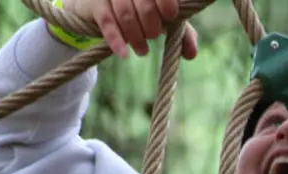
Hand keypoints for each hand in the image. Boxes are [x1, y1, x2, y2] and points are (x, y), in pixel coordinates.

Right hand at [61, 0, 198, 59]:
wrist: (100, 4)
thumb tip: (192, 54)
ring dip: (137, 38)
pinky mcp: (95, 4)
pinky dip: (117, 41)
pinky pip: (107, 23)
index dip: (166, 3)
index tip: (170, 17)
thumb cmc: (139, 10)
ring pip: (126, 15)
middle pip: (145, 5)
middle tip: (153, 36)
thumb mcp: (162, 18)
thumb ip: (180, 32)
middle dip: (152, 26)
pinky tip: (124, 55)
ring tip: (143, 51)